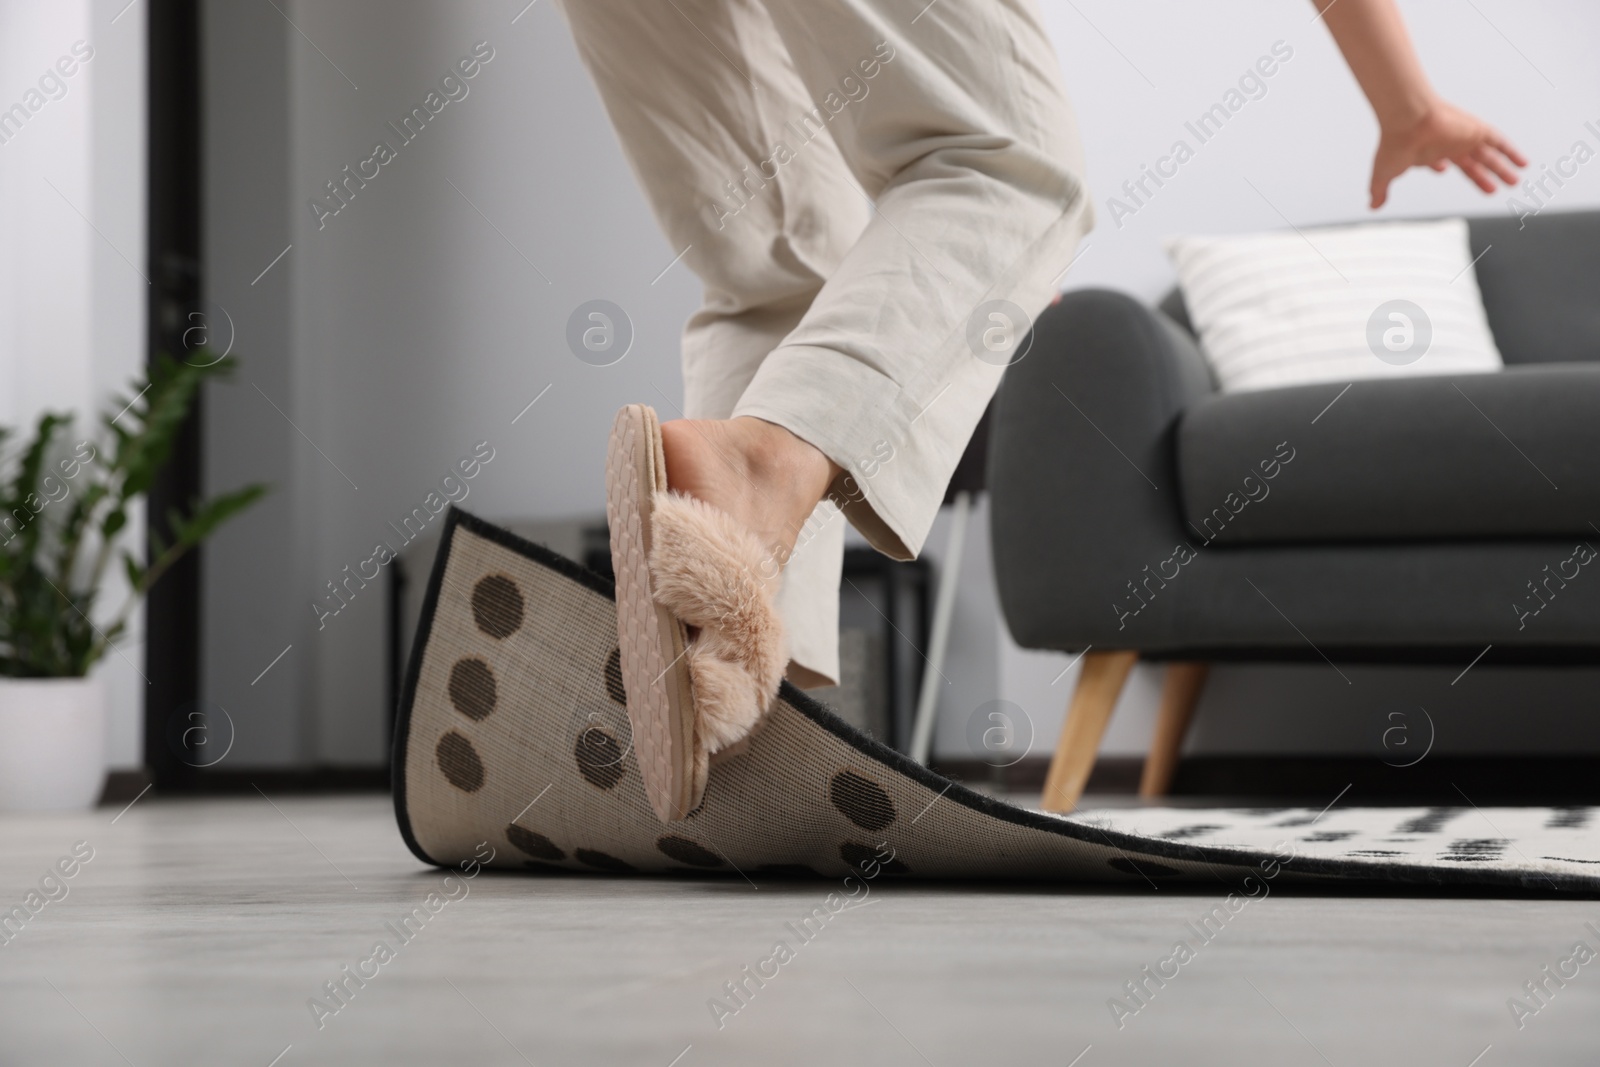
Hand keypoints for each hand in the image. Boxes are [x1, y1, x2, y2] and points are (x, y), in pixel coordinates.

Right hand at [1369, 99, 1526, 207]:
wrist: (1409, 120)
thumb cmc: (1394, 144)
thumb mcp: (1385, 173)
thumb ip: (1380, 190)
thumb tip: (1372, 206)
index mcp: (1429, 153)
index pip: (1440, 162)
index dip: (1441, 168)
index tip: (1442, 171)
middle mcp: (1449, 145)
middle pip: (1471, 165)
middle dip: (1482, 178)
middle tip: (1494, 190)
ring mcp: (1465, 139)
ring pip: (1488, 157)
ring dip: (1501, 169)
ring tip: (1514, 182)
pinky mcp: (1478, 132)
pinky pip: (1500, 143)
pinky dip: (1511, 152)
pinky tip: (1522, 163)